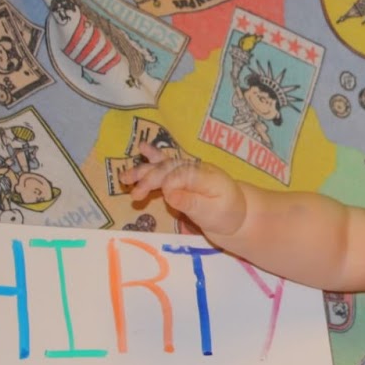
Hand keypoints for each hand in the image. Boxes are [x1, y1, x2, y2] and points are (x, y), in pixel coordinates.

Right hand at [120, 142, 246, 239]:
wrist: (240, 215)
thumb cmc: (228, 214)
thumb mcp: (212, 212)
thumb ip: (191, 203)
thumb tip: (169, 194)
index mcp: (205, 176)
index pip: (180, 175)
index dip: (167, 185)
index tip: (162, 198)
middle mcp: (195, 169)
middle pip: (167, 169)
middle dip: (148, 179)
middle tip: (135, 194)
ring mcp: (189, 171)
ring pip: (163, 166)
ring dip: (143, 171)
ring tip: (124, 177)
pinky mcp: (183, 177)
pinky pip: (166, 166)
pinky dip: (153, 161)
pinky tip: (142, 150)